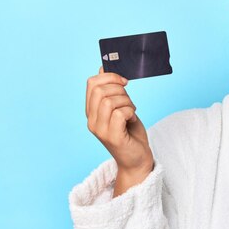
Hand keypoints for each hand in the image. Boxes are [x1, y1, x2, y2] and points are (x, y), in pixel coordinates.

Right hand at [86, 67, 153, 186]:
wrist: (137, 160)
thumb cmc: (130, 133)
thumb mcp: (120, 107)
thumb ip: (112, 91)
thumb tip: (103, 68)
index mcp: (91, 111)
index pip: (91, 83)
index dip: (109, 76)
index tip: (124, 82)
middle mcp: (91, 121)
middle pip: (100, 90)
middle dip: (120, 90)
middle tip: (129, 101)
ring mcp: (100, 130)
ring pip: (110, 101)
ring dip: (127, 102)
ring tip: (131, 112)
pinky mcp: (112, 137)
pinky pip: (120, 113)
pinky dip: (131, 112)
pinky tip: (132, 120)